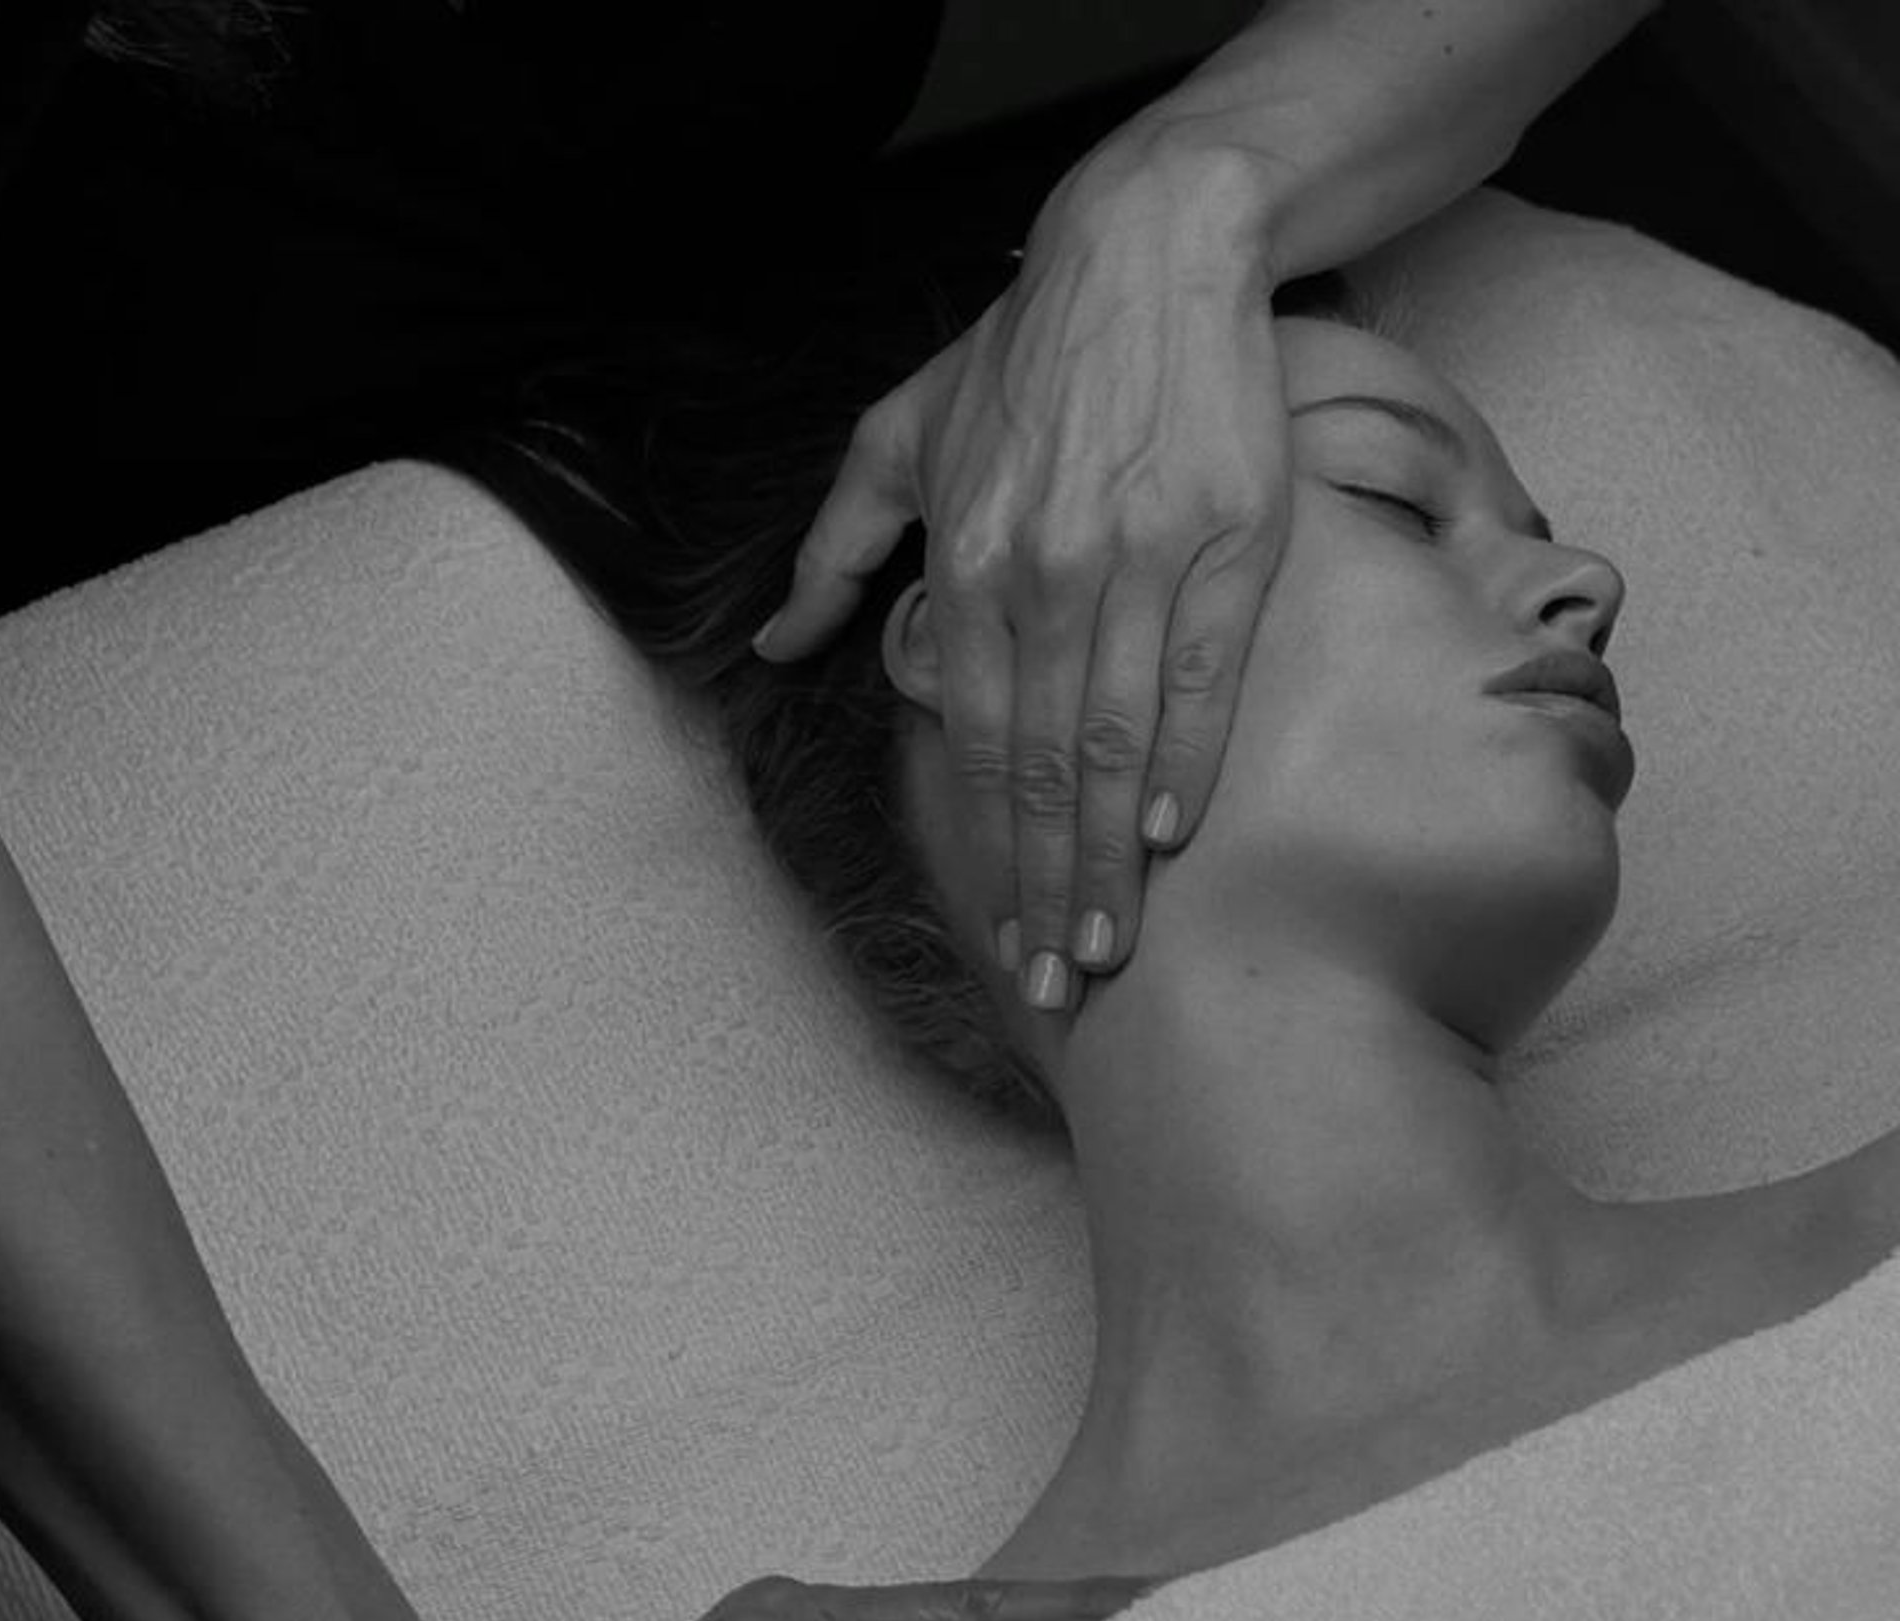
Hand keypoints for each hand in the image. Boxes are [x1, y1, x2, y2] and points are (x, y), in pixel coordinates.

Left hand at [753, 140, 1292, 1014]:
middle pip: (1044, 768)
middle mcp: (1047, 575)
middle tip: (1056, 986)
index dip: (990, 854)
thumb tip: (775, 643)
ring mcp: (1141, 560)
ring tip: (1111, 943)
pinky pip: (1206, 670)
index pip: (976, 745)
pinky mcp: (1230, 538)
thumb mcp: (901, 433)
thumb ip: (835, 547)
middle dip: (1048, 888)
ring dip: (1111, 855)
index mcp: (970, 565)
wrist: (1151, 249)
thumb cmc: (1025, 355)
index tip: (1006, 942)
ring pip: (1118, 737)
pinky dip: (1191, 755)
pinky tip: (1175, 834)